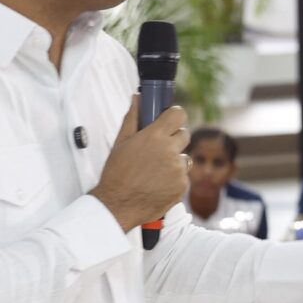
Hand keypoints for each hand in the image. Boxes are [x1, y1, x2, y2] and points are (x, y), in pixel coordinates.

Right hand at [91, 99, 188, 231]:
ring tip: (154, 171)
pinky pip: (183, 176)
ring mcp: (178, 169)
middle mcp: (170, 151)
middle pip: (185, 134)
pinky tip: (158, 183)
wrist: (118, 204)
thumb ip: (132, 118)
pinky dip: (174, 179)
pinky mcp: (183, 185)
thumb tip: (138, 98)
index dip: (174, 116)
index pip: (178, 114)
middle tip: (159, 149)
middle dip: (174, 139)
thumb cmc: (117, 173)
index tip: (170, 120)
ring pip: (184, 157)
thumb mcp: (121, 142)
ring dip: (174, 161)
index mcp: (154, 136)